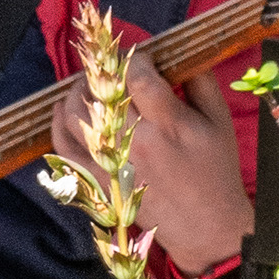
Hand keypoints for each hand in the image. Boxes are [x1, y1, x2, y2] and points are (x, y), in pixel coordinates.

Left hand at [58, 46, 255, 274]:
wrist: (207, 226)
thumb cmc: (217, 169)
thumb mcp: (220, 121)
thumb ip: (200, 82)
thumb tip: (176, 53)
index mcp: (170, 124)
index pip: (138, 78)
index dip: (135, 60)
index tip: (141, 59)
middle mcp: (137, 142)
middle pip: (103, 94)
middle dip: (104, 72)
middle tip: (111, 67)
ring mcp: (114, 164)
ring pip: (76, 116)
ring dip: (76, 92)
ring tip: (87, 83)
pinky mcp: (100, 181)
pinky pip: (65, 149)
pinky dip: (58, 124)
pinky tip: (63, 108)